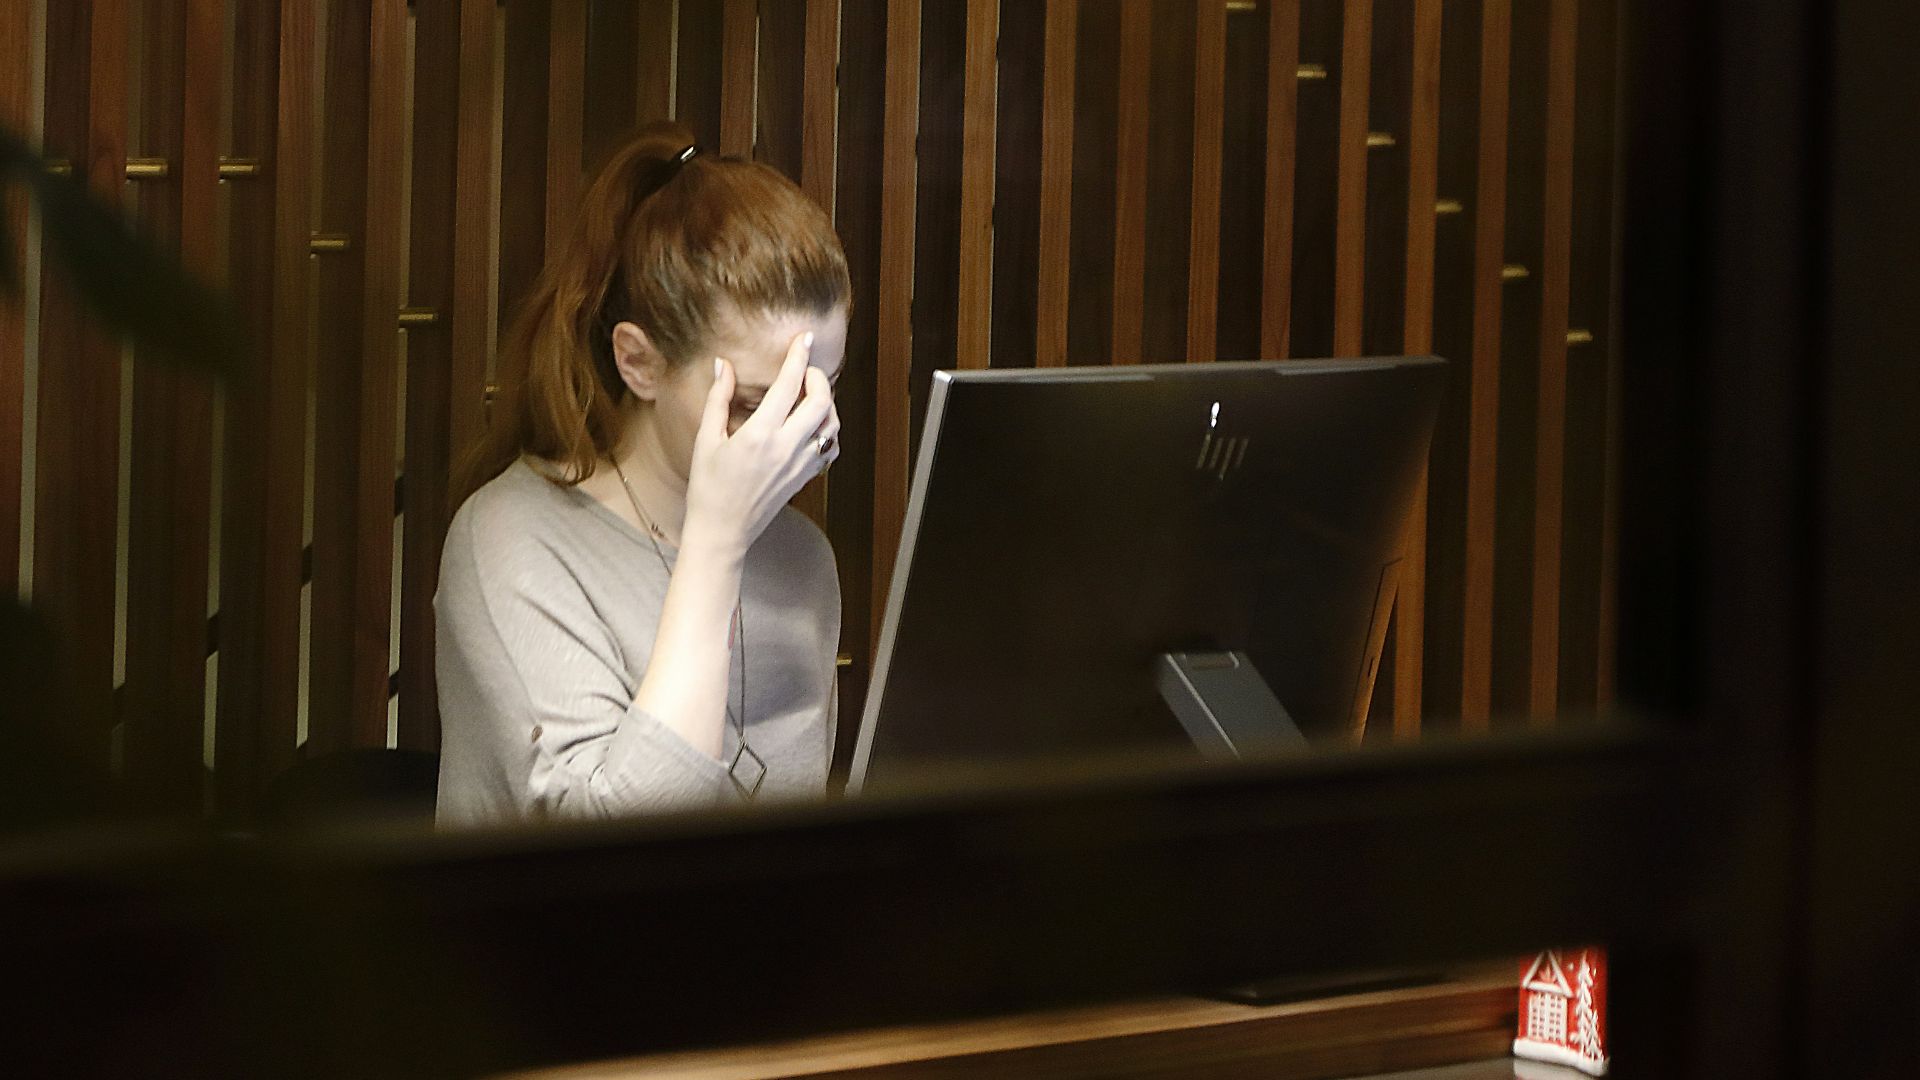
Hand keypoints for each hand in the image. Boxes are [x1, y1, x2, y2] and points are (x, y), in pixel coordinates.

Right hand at [682, 331, 835, 556]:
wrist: (723, 531)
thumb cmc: (708, 487)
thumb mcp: (707, 439)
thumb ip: (718, 399)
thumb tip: (723, 364)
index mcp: (760, 435)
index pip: (788, 385)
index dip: (799, 356)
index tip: (805, 339)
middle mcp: (786, 448)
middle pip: (821, 402)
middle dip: (818, 378)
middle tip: (804, 370)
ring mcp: (800, 465)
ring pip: (831, 425)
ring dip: (826, 403)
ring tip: (809, 395)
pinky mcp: (805, 478)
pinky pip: (829, 448)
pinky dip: (828, 430)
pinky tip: (812, 425)